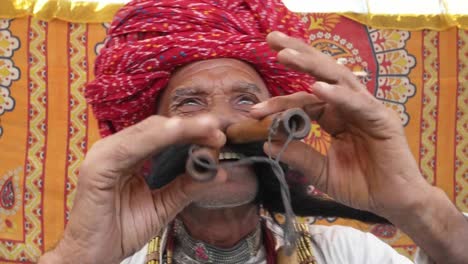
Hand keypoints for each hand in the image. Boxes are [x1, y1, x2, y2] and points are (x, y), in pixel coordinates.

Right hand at [39, 115, 225, 263]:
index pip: (164, 135)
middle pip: (158, 128)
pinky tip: (176, 133)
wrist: (92, 257)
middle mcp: (115, 150)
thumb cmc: (121, 230)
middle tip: (217, 130)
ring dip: (179, 128)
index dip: (192, 132)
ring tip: (206, 128)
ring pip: (147, 132)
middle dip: (191, 127)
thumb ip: (186, 187)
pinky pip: (130, 148)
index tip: (217, 136)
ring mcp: (104, 155)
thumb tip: (218, 174)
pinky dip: (155, 138)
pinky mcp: (97, 168)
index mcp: (128, 155)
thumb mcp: (163, 205)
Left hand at [251, 31, 433, 219]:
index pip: (304, 100)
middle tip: (272, 39)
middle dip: (297, 54)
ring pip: (337, 79)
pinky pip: (356, 102)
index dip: (279, 103)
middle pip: (321, 74)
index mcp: (335, 115)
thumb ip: (299, 156)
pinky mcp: (381, 119)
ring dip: (311, 64)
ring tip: (285, 55)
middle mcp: (348, 106)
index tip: (254, 111)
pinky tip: (317, 88)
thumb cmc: (361, 185)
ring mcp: (366, 109)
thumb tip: (267, 144)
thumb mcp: (321, 171)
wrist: (393, 202)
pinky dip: (336, 95)